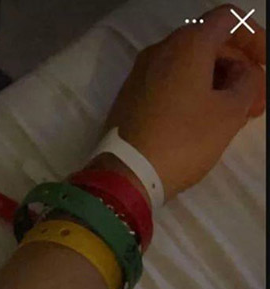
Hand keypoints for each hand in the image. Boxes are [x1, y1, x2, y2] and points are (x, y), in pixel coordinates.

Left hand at [103, 5, 265, 200]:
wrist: (125, 175)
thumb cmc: (183, 141)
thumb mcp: (229, 114)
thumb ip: (247, 84)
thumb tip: (243, 74)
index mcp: (188, 43)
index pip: (230, 20)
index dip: (254, 38)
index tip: (265, 66)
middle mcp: (161, 49)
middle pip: (209, 43)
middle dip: (238, 67)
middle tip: (255, 101)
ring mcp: (141, 73)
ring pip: (188, 66)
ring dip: (216, 83)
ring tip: (233, 114)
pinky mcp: (130, 97)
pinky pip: (169, 83)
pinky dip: (192, 92)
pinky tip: (203, 119)